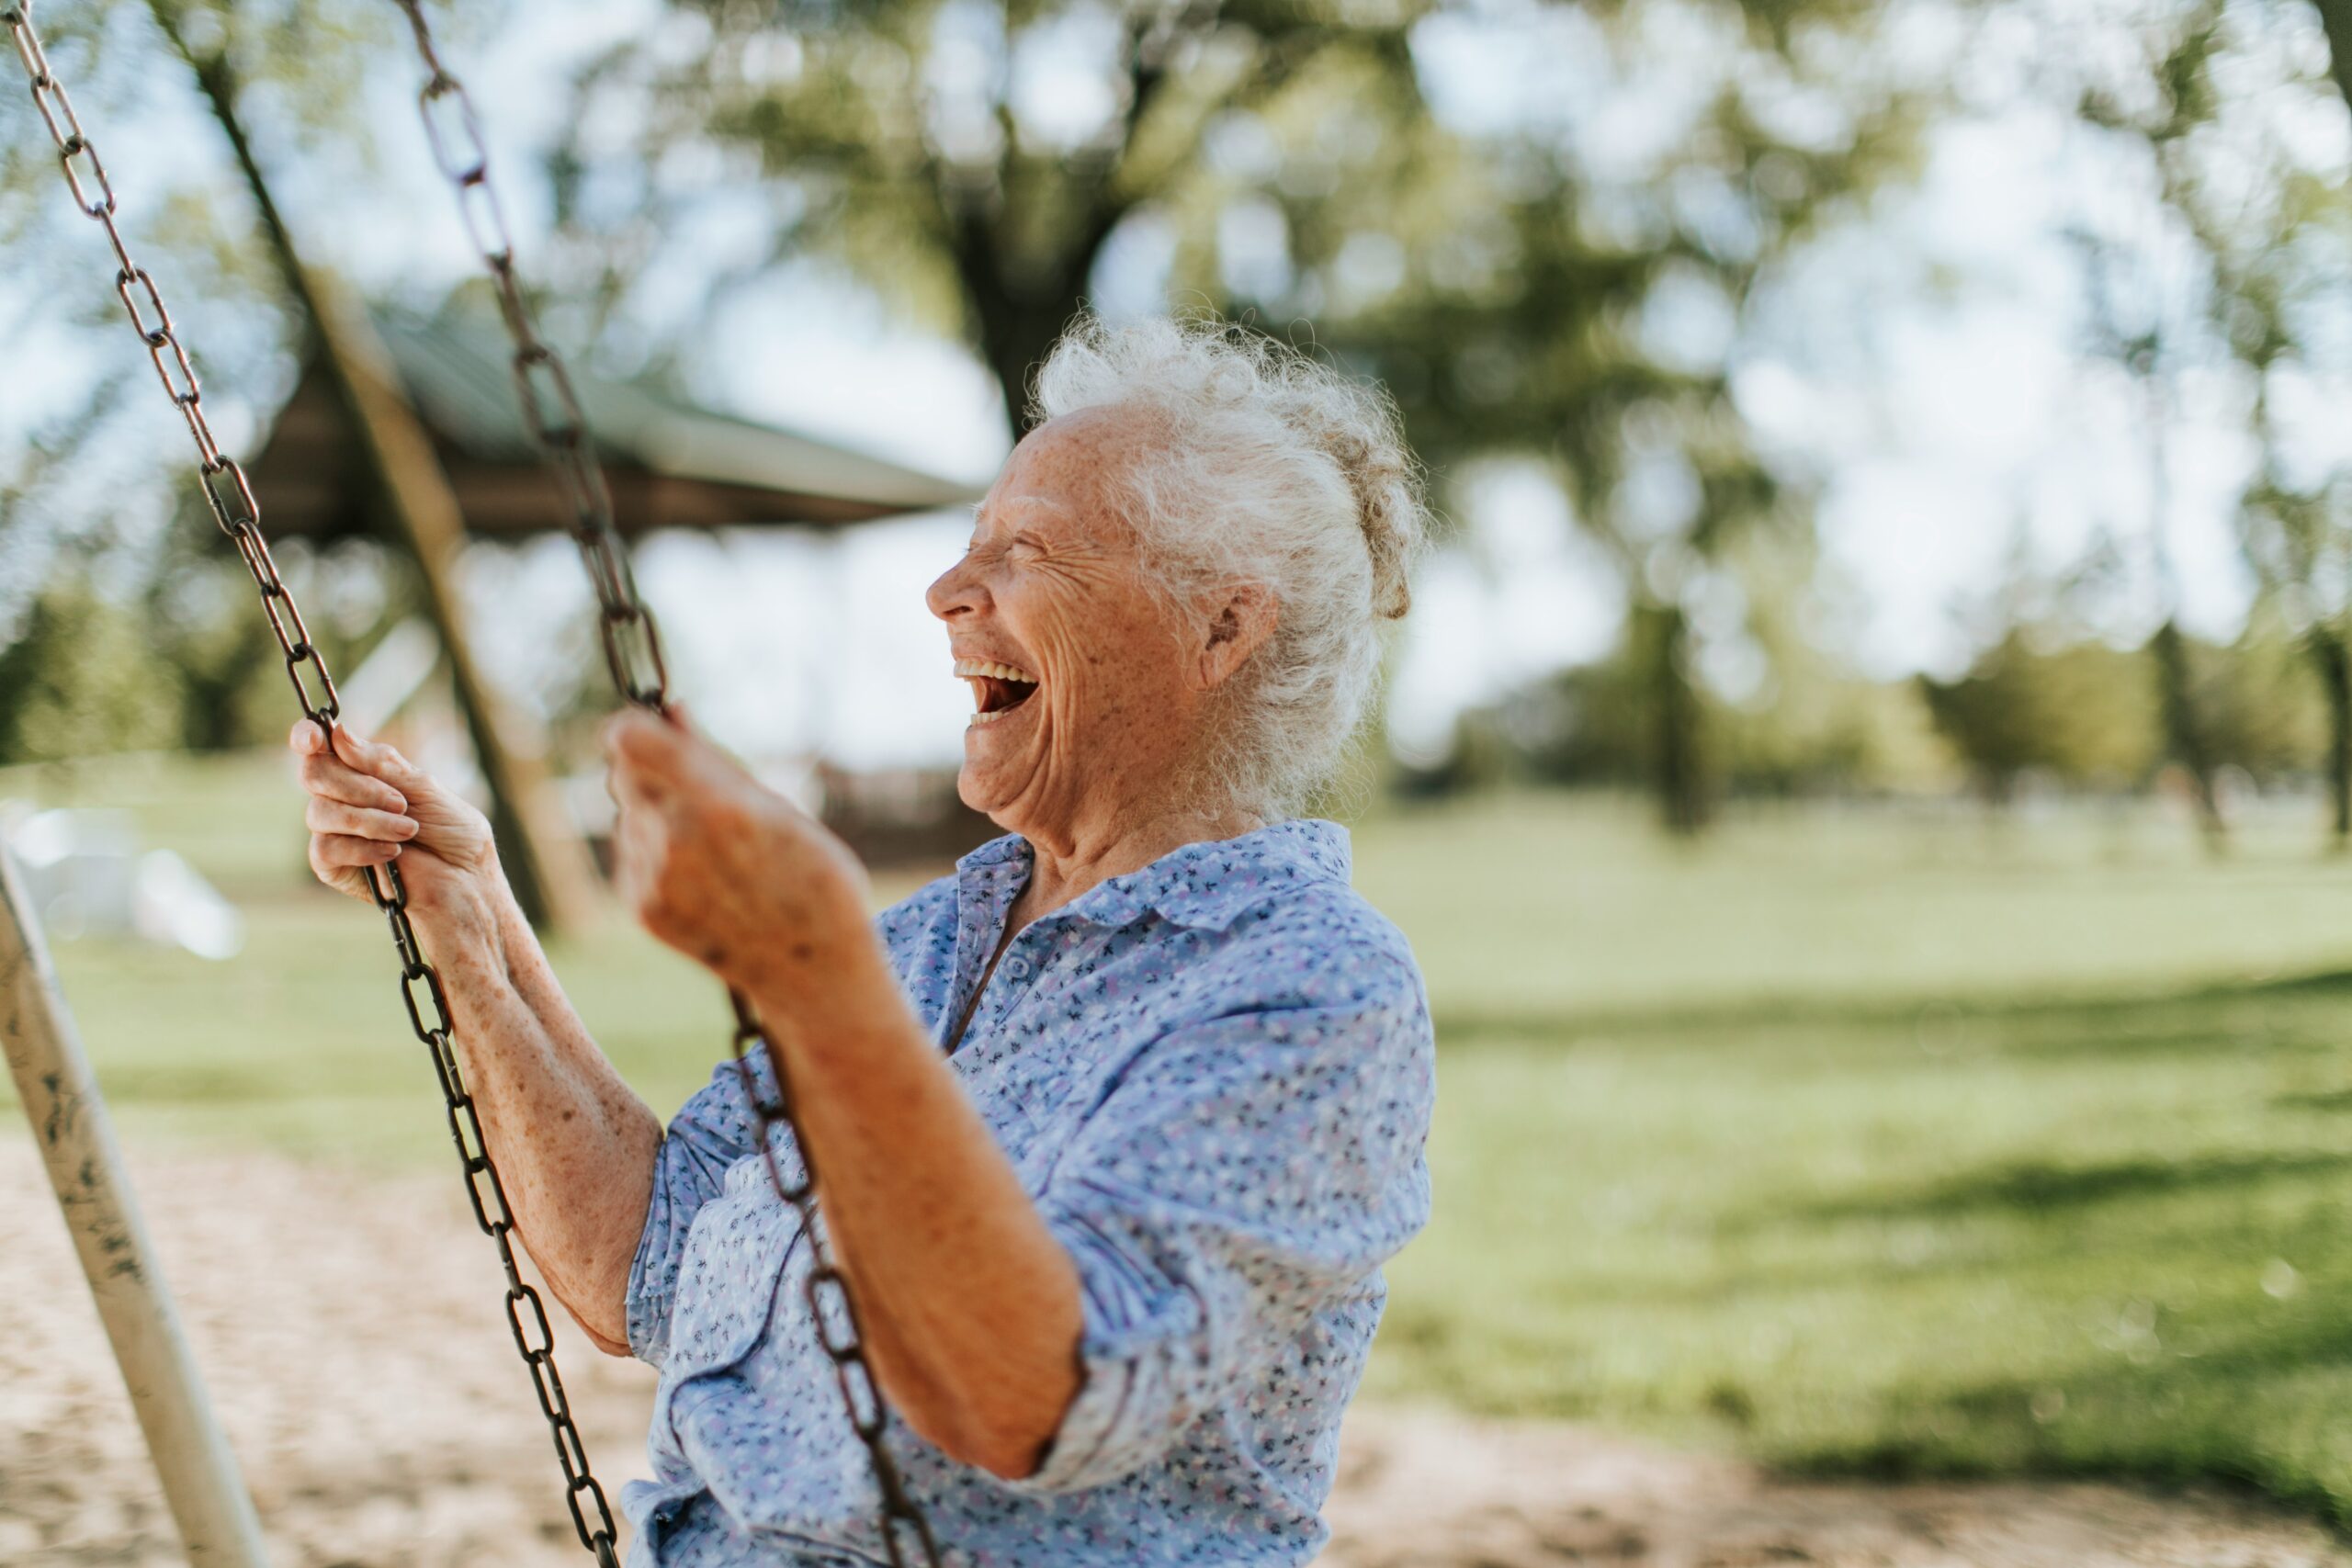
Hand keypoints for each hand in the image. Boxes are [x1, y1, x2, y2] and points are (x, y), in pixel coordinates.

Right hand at [289, 720, 497, 924]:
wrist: (466, 878)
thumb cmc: (452, 831)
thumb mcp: (425, 787)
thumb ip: (382, 763)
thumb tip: (338, 734)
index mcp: (361, 771)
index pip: (318, 747)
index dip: (307, 736)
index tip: (316, 738)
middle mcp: (341, 797)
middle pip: (315, 774)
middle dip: (359, 787)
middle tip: (402, 803)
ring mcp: (334, 831)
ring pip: (320, 812)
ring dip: (370, 820)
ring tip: (408, 830)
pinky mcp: (332, 865)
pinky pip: (325, 848)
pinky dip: (361, 848)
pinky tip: (392, 853)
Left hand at [603, 709, 871, 994]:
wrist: (814, 971)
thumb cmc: (814, 878)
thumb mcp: (781, 809)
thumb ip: (715, 761)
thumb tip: (672, 712)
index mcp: (719, 806)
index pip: (627, 739)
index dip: (636, 726)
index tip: (652, 728)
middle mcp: (674, 842)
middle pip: (625, 773)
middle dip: (651, 769)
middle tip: (696, 790)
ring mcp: (653, 881)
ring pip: (629, 816)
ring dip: (657, 815)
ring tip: (716, 849)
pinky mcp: (642, 909)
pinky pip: (631, 855)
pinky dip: (656, 854)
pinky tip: (703, 876)